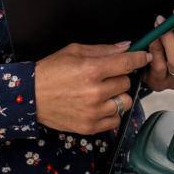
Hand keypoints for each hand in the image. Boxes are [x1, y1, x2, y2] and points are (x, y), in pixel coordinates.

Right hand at [33, 40, 152, 134]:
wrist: (30, 96)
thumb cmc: (50, 71)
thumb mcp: (74, 51)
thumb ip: (103, 50)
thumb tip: (126, 46)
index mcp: (91, 70)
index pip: (127, 63)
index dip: (139, 58)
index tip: (144, 57)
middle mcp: (95, 92)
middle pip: (126, 82)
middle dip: (119, 77)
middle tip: (105, 76)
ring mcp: (93, 111)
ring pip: (124, 101)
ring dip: (117, 95)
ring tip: (102, 92)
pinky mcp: (90, 126)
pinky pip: (116, 119)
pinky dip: (112, 112)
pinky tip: (100, 106)